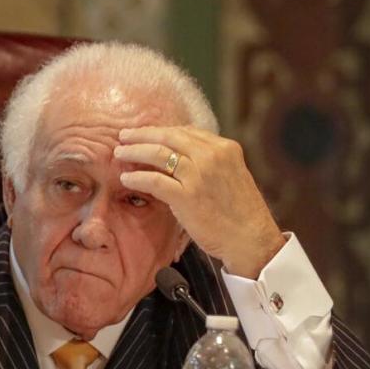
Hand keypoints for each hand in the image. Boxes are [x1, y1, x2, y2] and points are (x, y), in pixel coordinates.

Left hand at [115, 126, 285, 277]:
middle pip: (168, 136)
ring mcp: (199, 175)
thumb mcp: (228, 175)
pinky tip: (125, 179)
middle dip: (141, 135)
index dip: (159, 130)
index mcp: (224, 148)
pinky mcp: (187, 196)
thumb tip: (177, 154)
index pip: (185, 130)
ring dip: (134, 152)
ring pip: (157, 153)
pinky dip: (136, 177)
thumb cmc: (238, 211)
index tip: (143, 133)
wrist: (250, 238)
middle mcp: (212, 156)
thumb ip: (208, 161)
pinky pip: (154, 180)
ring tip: (119, 154)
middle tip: (122, 136)